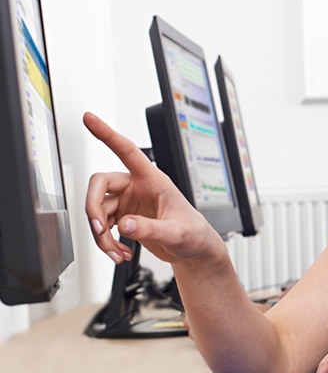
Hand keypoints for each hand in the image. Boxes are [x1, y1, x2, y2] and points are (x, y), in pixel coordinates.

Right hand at [82, 112, 224, 265]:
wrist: (194, 250)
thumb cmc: (193, 234)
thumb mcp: (176, 233)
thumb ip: (151, 229)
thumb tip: (125, 225)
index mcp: (153, 179)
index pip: (127, 150)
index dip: (107, 134)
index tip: (89, 119)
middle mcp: (137, 186)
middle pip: (99, 184)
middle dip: (93, 208)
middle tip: (100, 230)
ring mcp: (128, 202)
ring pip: (98, 211)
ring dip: (101, 235)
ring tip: (117, 253)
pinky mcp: (124, 217)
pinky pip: (103, 226)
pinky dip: (106, 242)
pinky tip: (120, 253)